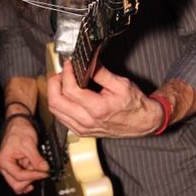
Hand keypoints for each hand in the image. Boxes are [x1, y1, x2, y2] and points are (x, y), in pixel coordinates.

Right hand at [0, 116, 48, 194]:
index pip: (19, 176)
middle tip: (41, 172)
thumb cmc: (19, 131)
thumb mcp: (29, 144)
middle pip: (16, 184)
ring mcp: (9, 168)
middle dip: (30, 179)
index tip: (44, 173)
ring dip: (30, 177)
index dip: (33, 176)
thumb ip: (37, 159)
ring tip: (36, 167)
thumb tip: (45, 169)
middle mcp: (4, 167)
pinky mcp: (15, 167)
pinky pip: (21, 179)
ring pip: (19, 183)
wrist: (18, 124)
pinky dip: (29, 177)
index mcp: (4, 161)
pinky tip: (35, 174)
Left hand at [46, 61, 162, 137]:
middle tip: (62, 73)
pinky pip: (61, 117)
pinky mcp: (81, 131)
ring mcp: (82, 128)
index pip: (70, 90)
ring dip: (55, 93)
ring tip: (64, 82)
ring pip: (55, 110)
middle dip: (55, 82)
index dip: (66, 73)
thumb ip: (101, 73)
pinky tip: (67, 95)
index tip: (69, 65)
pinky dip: (60, 104)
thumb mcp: (121, 84)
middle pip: (56, 102)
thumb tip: (87, 63)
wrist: (141, 122)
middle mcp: (87, 121)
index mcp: (97, 109)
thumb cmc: (134, 105)